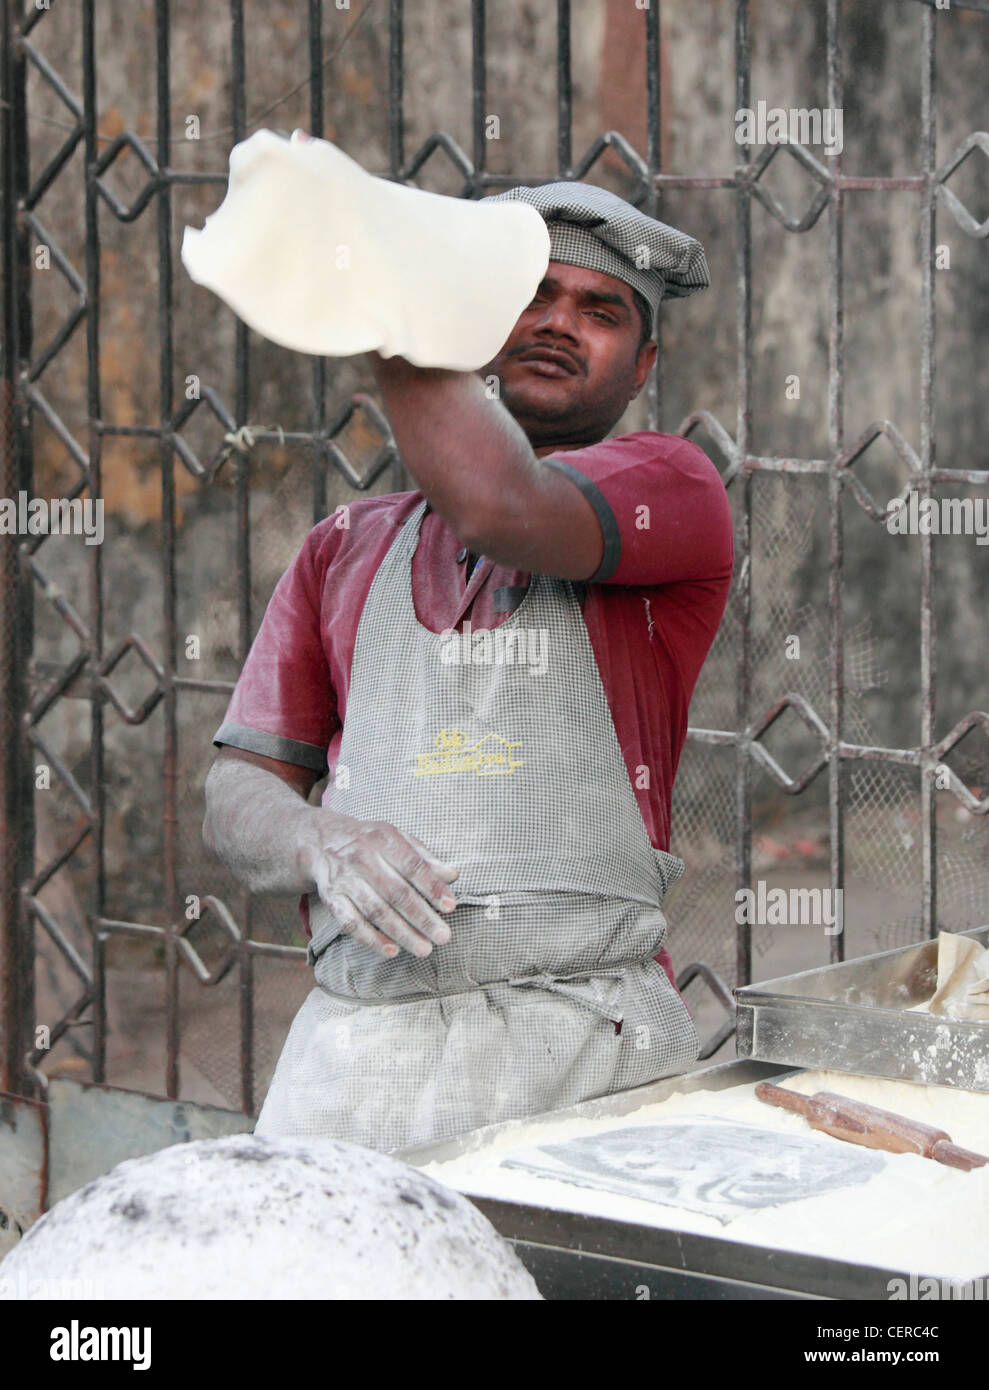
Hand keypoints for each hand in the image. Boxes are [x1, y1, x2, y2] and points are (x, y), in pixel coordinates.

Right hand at [296, 809, 459, 959]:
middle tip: (443, 936)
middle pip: (396, 892)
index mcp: (382, 839)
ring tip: (424, 949)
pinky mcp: (331, 898)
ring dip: (402, 933)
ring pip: (376, 911)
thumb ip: (424, 857)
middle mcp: (362, 857)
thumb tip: (452, 875)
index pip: (412, 865)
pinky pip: (351, 923)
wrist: (322, 841)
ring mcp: (344, 879)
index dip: (432, 887)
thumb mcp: (397, 838)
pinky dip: (371, 939)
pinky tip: (392, 950)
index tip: (451, 907)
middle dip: (422, 917)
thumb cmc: (370, 841)